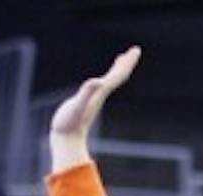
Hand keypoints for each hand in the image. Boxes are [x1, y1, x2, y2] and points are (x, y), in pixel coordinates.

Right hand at [49, 47, 139, 169]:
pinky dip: (105, 78)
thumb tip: (97, 82)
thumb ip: (87, 94)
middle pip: (118, 76)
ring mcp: (95, 98)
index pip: (118, 75)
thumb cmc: (69, 124)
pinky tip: (103, 78)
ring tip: (123, 58)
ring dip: (118, 68)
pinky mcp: (88, 101)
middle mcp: (100, 95)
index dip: (126, 62)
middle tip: (135, 49)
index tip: (135, 50)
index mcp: (100, 92)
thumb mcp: (76, 106)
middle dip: (126, 62)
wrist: (67, 139)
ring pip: (111, 81)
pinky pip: (101, 86)